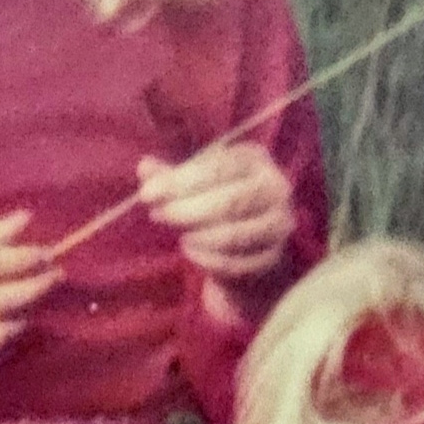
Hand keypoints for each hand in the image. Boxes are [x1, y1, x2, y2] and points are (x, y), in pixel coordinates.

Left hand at [138, 139, 295, 305]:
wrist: (247, 247)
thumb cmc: (216, 204)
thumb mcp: (193, 184)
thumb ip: (170, 177)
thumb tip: (144, 167)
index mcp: (254, 160)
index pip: (220, 167)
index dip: (181, 181)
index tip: (147, 194)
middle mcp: (275, 188)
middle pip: (230, 201)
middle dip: (186, 210)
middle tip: (158, 216)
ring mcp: (278, 224)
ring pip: (235, 234)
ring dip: (199, 237)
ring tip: (180, 237)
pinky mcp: (273, 257)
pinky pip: (237, 263)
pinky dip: (208, 260)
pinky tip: (192, 252)